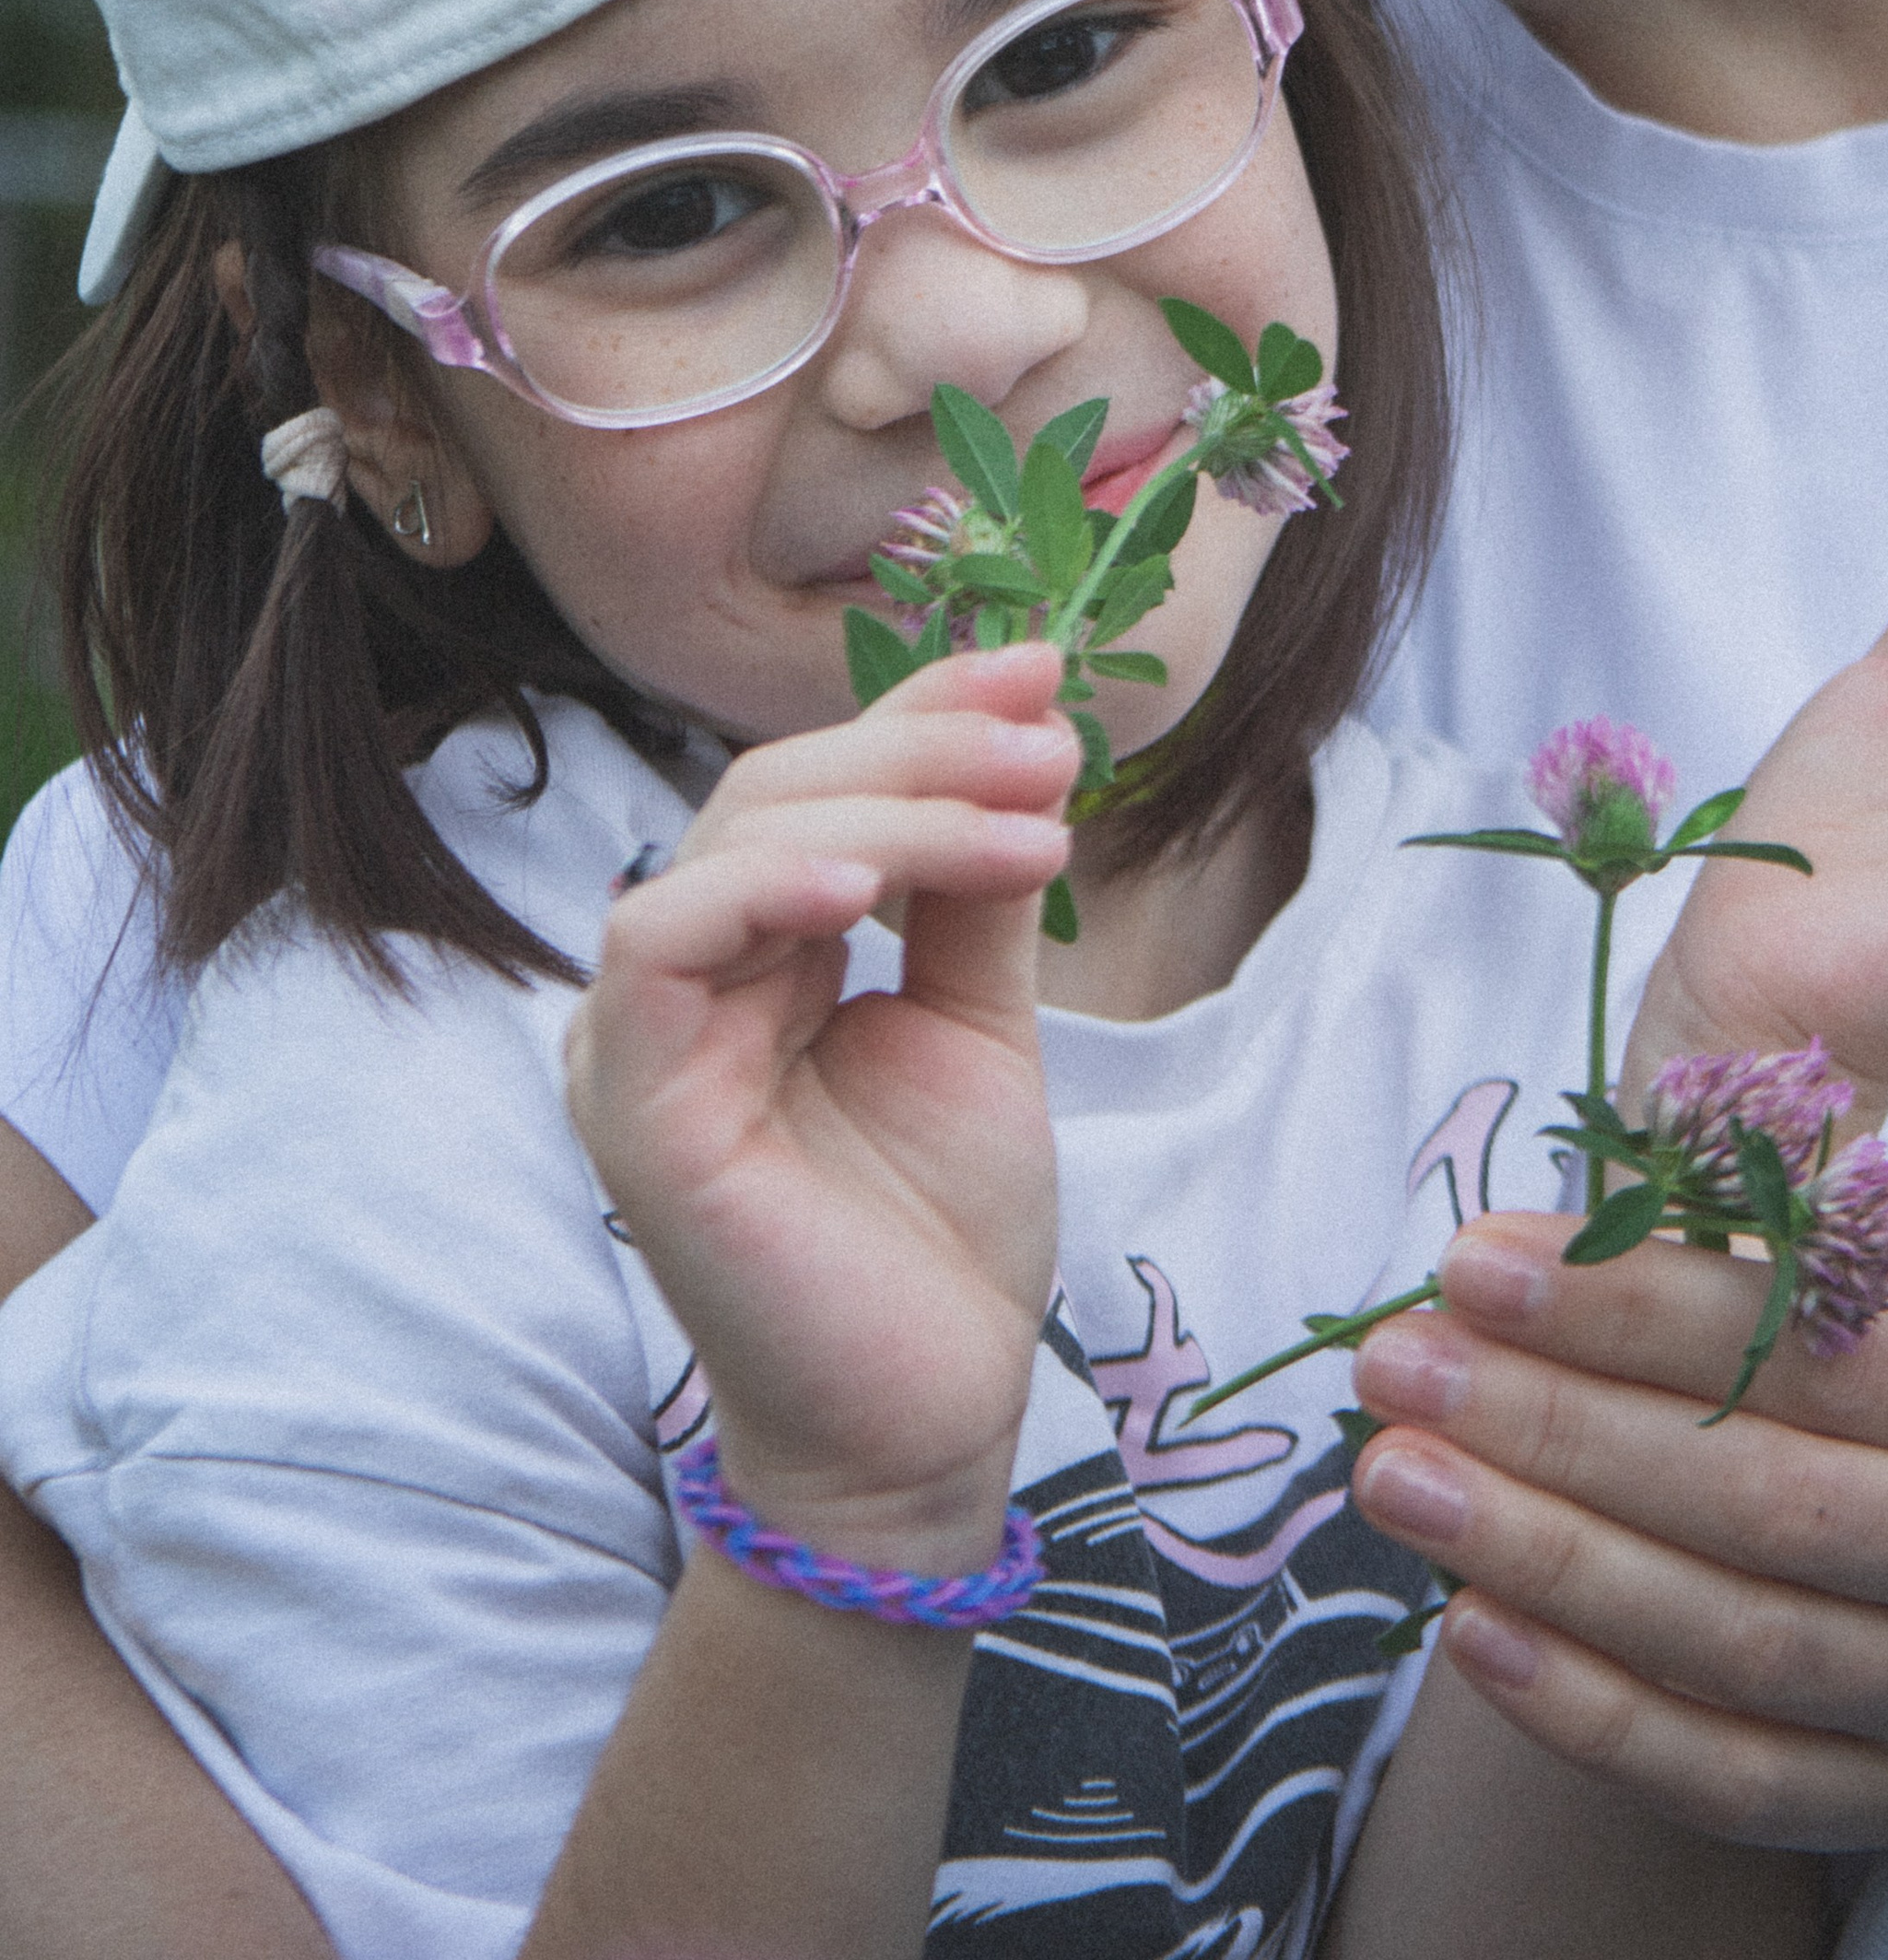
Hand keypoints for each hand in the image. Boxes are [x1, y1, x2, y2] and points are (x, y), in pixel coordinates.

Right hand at [564, 647, 1073, 1570]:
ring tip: (1024, 823)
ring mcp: (643, 1034)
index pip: (820, 785)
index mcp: (752, 946)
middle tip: (1052, 750)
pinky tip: (864, 887)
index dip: (924, 714)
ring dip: (888, 809)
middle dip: (926, 751)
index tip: (1041, 675)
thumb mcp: (977, 1020)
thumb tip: (1024, 738)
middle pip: (777, 791)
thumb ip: (975, 889)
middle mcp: (682, 973)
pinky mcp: (633, 1102)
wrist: (929, 1414)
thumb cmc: (939, 1233)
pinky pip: (658, 946)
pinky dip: (758, 891)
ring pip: (732, 841)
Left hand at [1349, 1220, 1887, 1848]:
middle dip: (1556, 1425)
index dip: (1632, 1307)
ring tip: (1398, 1479)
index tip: (1471, 1262)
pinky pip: (1726, 1777)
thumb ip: (1736, 1229)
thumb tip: (1516, 1251)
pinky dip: (1586, 1708)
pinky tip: (1469, 1628)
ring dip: (1542, 1556)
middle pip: (1768, 1499)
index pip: (1820, 1350)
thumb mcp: (1852, 1258)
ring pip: (1736, 1640)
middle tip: (1399, 1366)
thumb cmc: (1880, 1353)